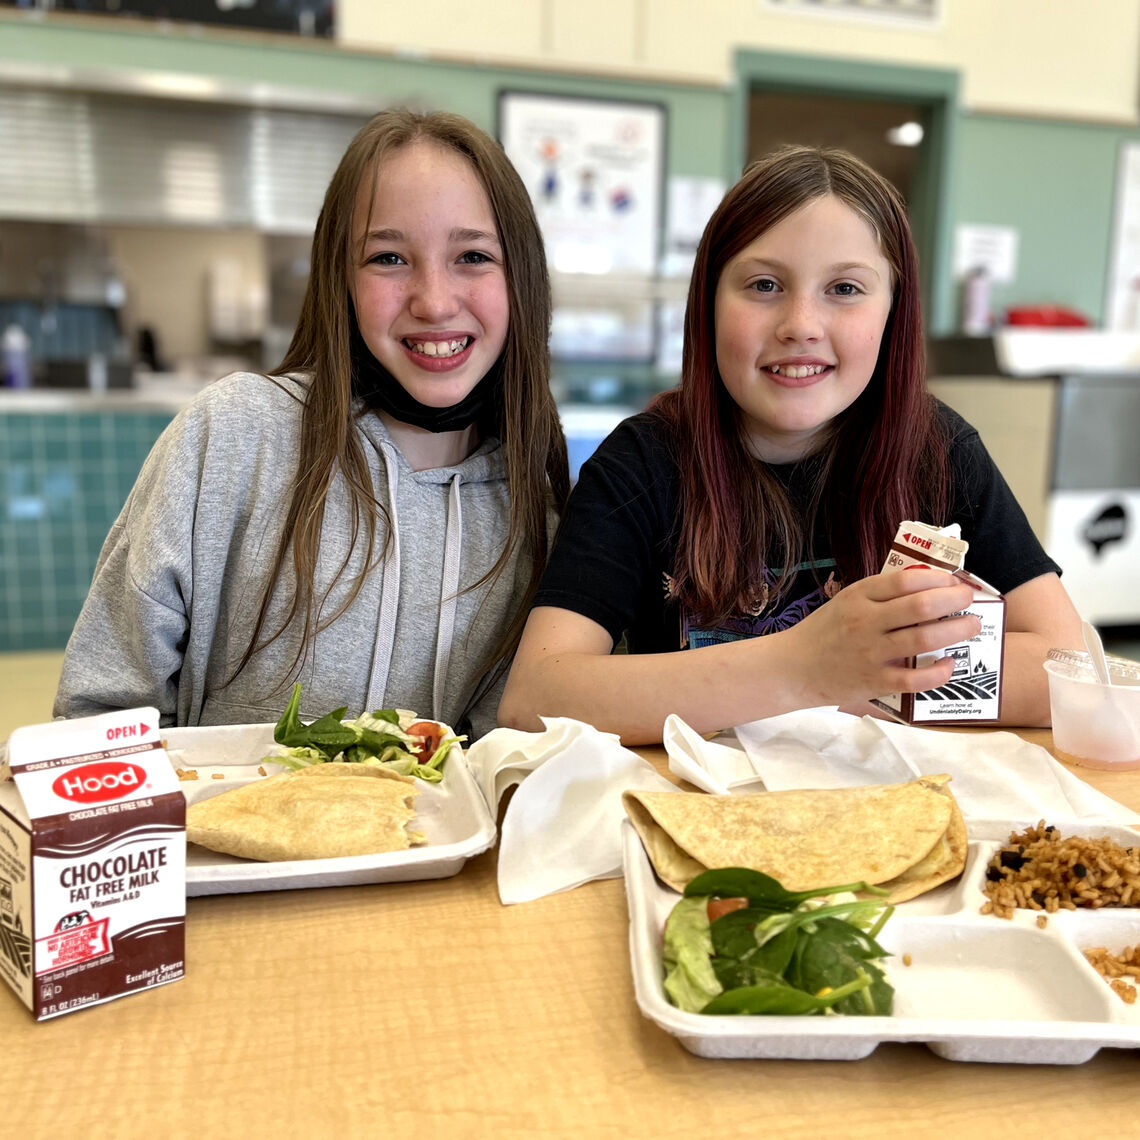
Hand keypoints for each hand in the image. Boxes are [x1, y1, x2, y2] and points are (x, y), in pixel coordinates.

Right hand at [781, 568, 980, 706]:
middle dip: (955, 600)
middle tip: (968, 600)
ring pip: (925, 639)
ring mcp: (870, 653)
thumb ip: (880, 595)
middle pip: (922, 606)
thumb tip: (927, 586)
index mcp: (858, 597)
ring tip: (971, 626)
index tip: (952, 580)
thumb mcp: (845, 602)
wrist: (793, 667)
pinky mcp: (874, 682)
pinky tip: (949, 664)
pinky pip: (915, 679)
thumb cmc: (824, 632)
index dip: (938, 578)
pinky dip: (939, 672)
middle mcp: (865, 622)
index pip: (906, 580)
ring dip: (957, 631)